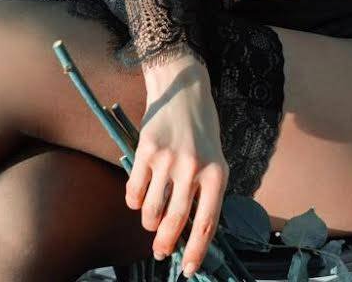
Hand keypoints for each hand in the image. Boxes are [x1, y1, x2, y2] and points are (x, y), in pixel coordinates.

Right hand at [126, 78, 228, 276]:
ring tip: (152, 219)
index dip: (196, 252)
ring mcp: (168, 159)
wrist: (184, 87)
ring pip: (151, 212)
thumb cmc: (201, 128)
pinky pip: (134, 192)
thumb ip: (205, 191)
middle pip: (175, 222)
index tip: (188, 270)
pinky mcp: (146, 150)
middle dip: (165, 245)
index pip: (206, 225)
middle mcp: (194, 168)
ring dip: (149, 223)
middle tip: (161, 253)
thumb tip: (190, 232)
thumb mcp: (215, 158)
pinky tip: (140, 196)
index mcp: (217, 173)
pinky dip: (135, 202)